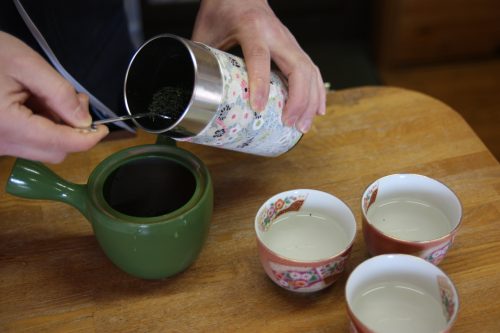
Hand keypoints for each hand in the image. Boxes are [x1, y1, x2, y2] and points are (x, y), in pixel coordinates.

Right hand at [0, 32, 107, 162]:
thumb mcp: (25, 64)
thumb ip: (59, 93)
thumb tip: (85, 121)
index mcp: (7, 125)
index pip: (60, 144)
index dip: (88, 138)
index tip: (104, 129)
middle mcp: (1, 143)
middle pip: (54, 152)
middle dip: (74, 131)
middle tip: (74, 101)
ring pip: (43, 149)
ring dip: (58, 129)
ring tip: (50, 96)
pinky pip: (29, 143)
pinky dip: (43, 128)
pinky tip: (36, 104)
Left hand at [192, 0, 325, 132]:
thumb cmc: (223, 9)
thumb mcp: (206, 31)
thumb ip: (201, 60)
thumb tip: (191, 93)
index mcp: (251, 27)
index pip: (259, 57)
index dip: (260, 84)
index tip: (258, 108)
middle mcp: (276, 34)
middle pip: (297, 68)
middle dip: (297, 100)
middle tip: (291, 125)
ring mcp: (289, 40)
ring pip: (309, 71)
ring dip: (310, 101)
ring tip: (303, 126)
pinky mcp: (294, 47)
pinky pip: (312, 70)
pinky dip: (317, 91)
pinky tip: (317, 109)